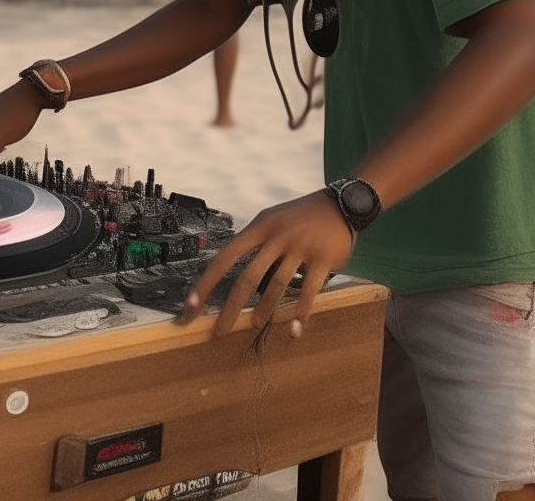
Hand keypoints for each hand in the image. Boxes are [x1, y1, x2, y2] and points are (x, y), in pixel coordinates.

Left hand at [179, 191, 354, 337]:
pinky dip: (300, 314)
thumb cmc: (302, 216)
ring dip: (264, 311)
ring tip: (253, 326)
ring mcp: (299, 247)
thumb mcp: (272, 220)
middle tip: (219, 330)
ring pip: (276, 286)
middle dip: (231, 307)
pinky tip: (295, 330)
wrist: (342, 204)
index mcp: (259, 227)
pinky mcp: (322, 259)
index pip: (225, 257)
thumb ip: (255, 243)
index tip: (192, 305)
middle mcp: (276, 236)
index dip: (206, 283)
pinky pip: (308, 291)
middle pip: (247, 277)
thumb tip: (233, 272)